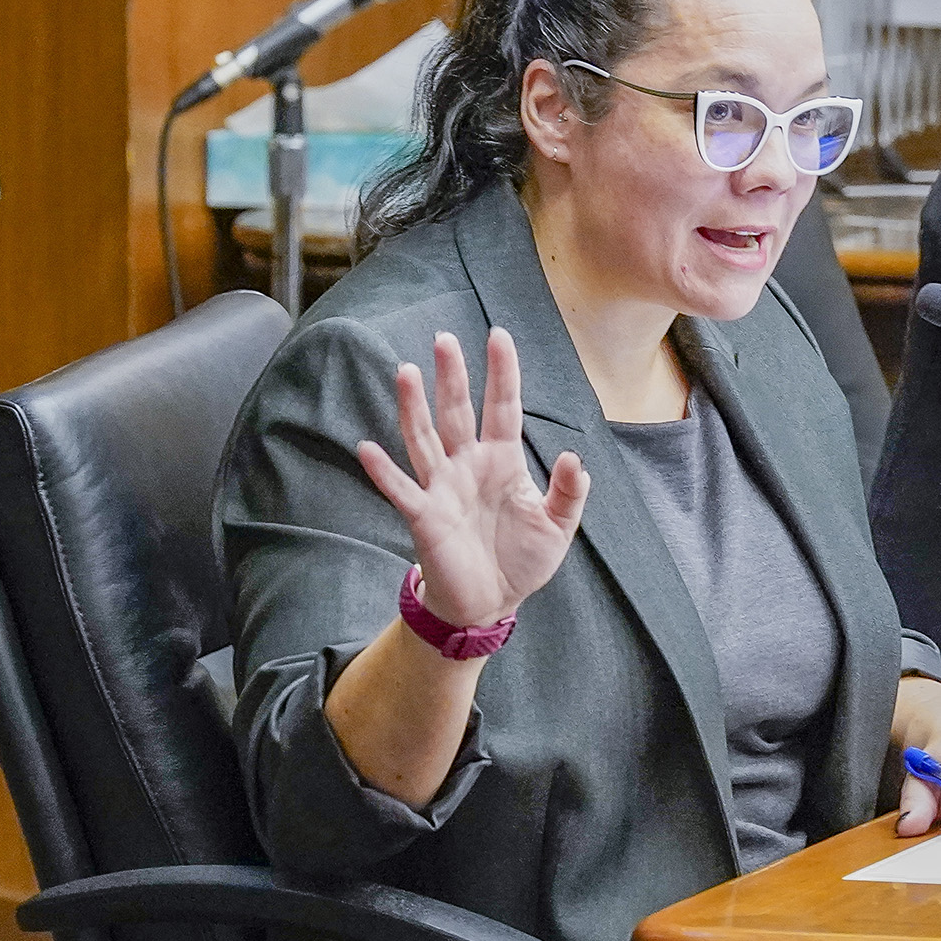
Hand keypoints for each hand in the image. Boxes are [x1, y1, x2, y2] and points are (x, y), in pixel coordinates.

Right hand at [356, 328, 589, 629]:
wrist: (490, 604)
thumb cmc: (520, 560)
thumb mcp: (557, 527)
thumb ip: (568, 492)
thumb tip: (573, 458)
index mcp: (503, 461)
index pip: (503, 407)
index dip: (502, 373)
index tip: (499, 336)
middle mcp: (469, 465)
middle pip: (457, 412)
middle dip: (452, 376)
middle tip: (444, 339)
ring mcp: (443, 487)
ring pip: (425, 438)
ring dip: (414, 407)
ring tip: (407, 372)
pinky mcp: (425, 516)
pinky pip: (401, 490)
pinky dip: (383, 471)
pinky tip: (367, 448)